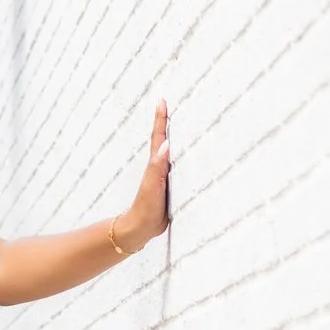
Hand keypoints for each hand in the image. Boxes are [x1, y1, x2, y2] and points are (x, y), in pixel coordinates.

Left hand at [115, 99, 170, 252]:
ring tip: (182, 122)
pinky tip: (188, 155)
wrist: (141, 229)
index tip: (162, 101)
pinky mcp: (170, 186)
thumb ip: (158, 167)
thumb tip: (166, 144)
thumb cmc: (146, 208)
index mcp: (155, 164)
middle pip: (165, 139)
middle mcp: (160, 167)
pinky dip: (183, 157)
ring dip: (175, 137)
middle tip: (171, 104)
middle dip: (168, 122)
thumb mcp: (153, 186)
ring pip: (172, 152)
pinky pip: (178, 166)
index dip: (161, 119)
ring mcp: (164, 176)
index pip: (160, 137)